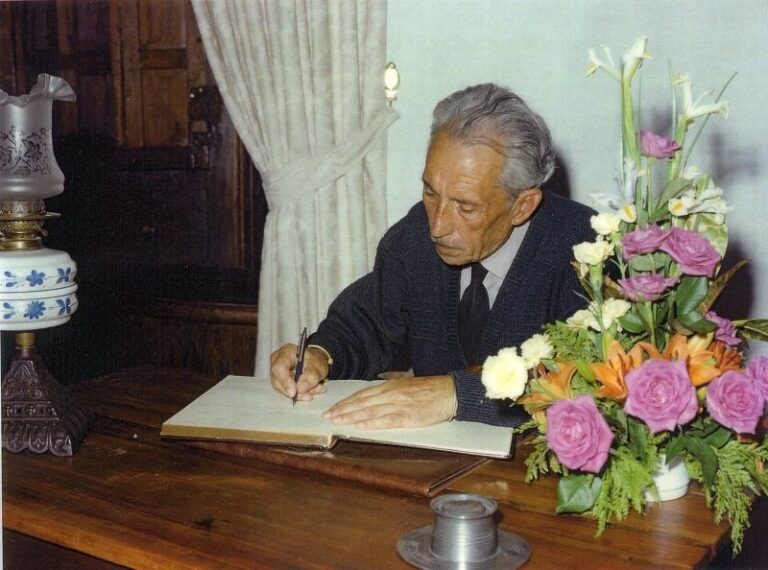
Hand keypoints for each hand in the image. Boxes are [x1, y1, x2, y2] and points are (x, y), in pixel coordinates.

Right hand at [269, 344, 329, 401]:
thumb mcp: (317, 366)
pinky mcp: (281, 381)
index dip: (285, 381)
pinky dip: (300, 394)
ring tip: (316, 389)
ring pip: (282, 389)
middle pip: (278, 381)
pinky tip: (311, 390)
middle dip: (295, 391)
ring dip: (300, 394)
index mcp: (286, 353)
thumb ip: (310, 377)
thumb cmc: (315, 360)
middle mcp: (277, 362)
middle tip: (310, 395)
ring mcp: (277, 372)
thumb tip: (300, 389)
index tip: (294, 392)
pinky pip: (287, 391)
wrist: (316, 360)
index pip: (279, 368)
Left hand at [322, 375, 455, 428]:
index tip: (333, 408)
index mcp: (390, 386)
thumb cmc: (429, 389)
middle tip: (327, 416)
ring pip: (370, 411)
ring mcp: (399, 405)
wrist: (449, 392)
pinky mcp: (408, 417)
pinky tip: (360, 427)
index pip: (362, 394)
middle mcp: (391, 394)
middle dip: (343, 410)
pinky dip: (371, 424)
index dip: (346, 402)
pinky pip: (386, 420)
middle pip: (362, 402)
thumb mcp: (406, 382)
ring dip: (351, 417)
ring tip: (337, 422)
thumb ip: (390, 386)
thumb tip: (376, 387)